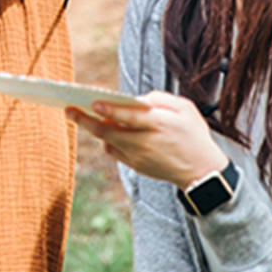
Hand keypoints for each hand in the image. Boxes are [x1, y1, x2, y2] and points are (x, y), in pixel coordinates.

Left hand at [67, 90, 228, 189]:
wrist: (203, 172)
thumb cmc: (194, 135)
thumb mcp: (185, 108)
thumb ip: (160, 99)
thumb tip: (137, 99)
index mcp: (158, 124)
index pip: (128, 117)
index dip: (109, 110)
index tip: (93, 102)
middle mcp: (145, 142)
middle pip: (109, 132)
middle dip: (85, 120)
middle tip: (68, 109)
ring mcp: (139, 157)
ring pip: (107, 142)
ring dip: (93, 130)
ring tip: (80, 115)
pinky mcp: (137, 166)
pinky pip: (115, 152)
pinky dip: (107, 141)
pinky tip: (104, 130)